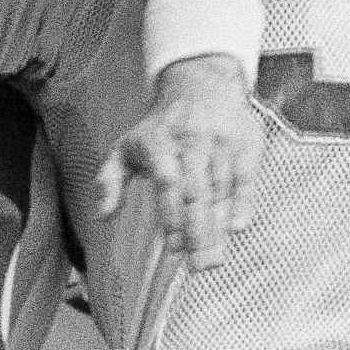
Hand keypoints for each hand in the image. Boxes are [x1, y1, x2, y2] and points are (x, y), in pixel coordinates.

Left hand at [94, 55, 261, 270]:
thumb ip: (110, 181)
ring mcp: (222, 143)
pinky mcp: (246, 144)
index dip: (172, 215)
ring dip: (218, 227)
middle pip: (197, 192)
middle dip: (198, 231)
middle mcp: (192, 143)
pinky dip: (243, 204)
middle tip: (199, 266)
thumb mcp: (126, 146)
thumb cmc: (160, 127)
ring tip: (214, 259)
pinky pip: (246, 178)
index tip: (174, 246)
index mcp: (159, 144)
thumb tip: (103, 216)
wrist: (203, 84)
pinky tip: (237, 227)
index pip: (168, 183)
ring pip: (221, 190)